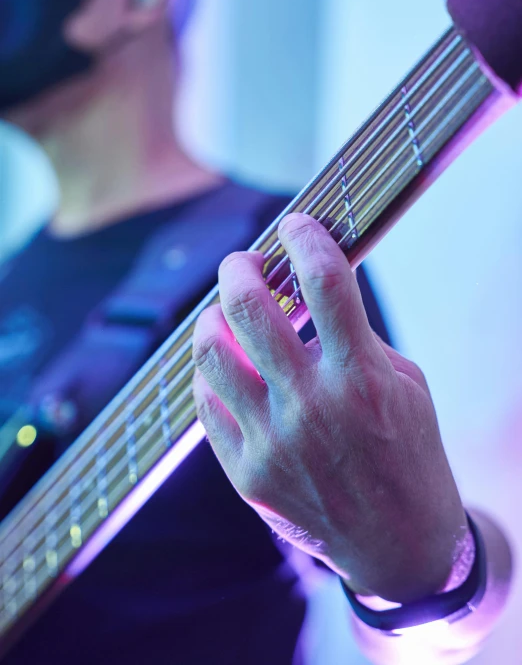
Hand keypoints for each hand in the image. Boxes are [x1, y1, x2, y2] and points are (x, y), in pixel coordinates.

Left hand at [192, 213, 467, 603]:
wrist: (398, 543)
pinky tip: (227, 366)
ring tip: (224, 312)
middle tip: (245, 263)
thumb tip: (302, 290)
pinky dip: (212, 372)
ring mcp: (273, 443)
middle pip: (248, 309)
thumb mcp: (404, 384)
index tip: (295, 226)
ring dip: (213, 316)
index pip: (325, 281)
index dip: (305, 238)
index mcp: (363, 379)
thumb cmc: (407, 452)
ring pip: (211, 353)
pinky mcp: (246, 474)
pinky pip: (206, 403)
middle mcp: (312, 407)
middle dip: (239, 267)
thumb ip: (354, 337)